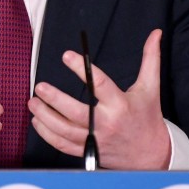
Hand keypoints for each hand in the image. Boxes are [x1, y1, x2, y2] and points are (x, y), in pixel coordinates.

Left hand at [29, 29, 169, 169]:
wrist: (152, 155)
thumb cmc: (148, 117)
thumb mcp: (151, 87)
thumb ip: (150, 59)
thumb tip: (156, 33)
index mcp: (120, 104)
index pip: (98, 83)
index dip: (81, 68)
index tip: (67, 56)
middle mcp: (106, 123)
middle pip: (76, 112)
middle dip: (55, 99)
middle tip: (40, 87)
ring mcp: (95, 139)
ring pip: (65, 130)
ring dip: (46, 116)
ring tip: (33, 102)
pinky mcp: (89, 151)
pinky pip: (63, 144)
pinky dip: (47, 134)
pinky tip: (38, 121)